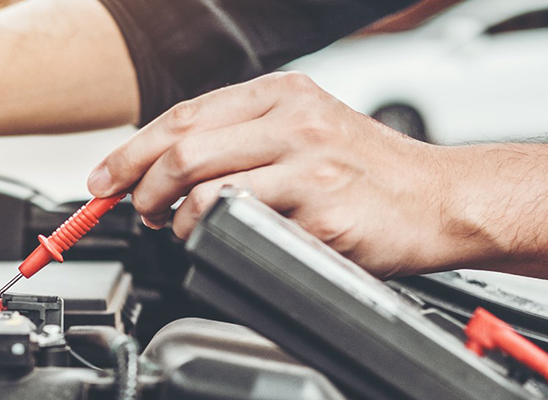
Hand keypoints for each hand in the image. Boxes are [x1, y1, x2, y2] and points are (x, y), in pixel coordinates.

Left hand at [86, 72, 493, 277]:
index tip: (105, 177)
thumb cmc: (371, 172)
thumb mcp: (307, 129)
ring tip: (180, 227)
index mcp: (284, 94)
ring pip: (204, 187)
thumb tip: (164, 162)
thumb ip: (243, 137)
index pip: (184, 116)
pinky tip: (222, 238)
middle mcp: (295, 121)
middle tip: (138, 209)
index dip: (133, 150)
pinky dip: (217, 235)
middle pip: (183, 149)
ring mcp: (309, 165)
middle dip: (141, 185)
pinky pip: (244, 224)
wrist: (443, 200)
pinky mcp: (321, 210)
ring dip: (176, 216)